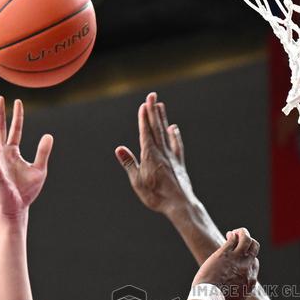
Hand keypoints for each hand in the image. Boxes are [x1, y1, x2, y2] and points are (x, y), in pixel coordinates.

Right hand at [0, 96, 52, 216]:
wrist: (17, 208)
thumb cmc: (26, 190)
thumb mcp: (40, 169)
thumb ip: (43, 152)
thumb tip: (49, 135)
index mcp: (12, 153)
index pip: (15, 130)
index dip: (17, 116)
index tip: (18, 102)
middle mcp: (3, 156)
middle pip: (1, 132)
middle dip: (0, 115)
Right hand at [115, 91, 193, 214]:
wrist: (180, 204)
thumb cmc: (156, 196)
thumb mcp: (138, 182)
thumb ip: (129, 164)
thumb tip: (119, 149)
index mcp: (150, 156)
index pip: (145, 132)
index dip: (144, 118)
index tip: (143, 105)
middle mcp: (162, 153)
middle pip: (156, 128)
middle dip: (153, 111)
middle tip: (152, 95)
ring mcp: (172, 157)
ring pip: (166, 133)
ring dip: (162, 118)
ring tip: (161, 105)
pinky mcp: (179, 164)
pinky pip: (177, 146)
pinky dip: (175, 136)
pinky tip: (173, 128)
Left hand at [192, 227, 258, 299]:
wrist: (210, 298)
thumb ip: (239, 295)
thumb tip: (237, 295)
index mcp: (250, 281)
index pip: (254, 265)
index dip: (248, 260)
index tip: (240, 259)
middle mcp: (247, 268)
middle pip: (255, 249)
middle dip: (250, 243)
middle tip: (241, 241)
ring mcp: (238, 259)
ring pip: (248, 240)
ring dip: (243, 234)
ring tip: (235, 233)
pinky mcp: (226, 253)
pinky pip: (235, 238)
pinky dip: (234, 234)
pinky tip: (228, 234)